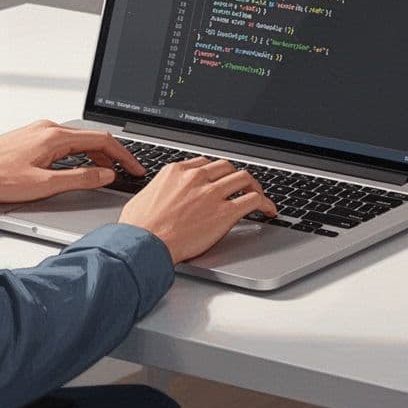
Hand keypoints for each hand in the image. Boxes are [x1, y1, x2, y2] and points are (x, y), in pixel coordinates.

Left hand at [0, 120, 145, 202]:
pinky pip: (65, 143)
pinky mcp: (31, 138)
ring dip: (96, 155)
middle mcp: (48, 128)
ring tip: (107, 173)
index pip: (102, 140)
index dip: (124, 155)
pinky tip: (79, 167)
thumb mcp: (44, 185)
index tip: (136, 168)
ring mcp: (39, 131)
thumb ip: (79, 179)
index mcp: (55, 136)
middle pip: (92, 138)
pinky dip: (80, 154)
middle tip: (128, 171)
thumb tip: (105, 175)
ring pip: (78, 140)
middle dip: (114, 155)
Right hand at [118, 157, 278, 264]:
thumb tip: (159, 197)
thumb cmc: (138, 228)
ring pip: (244, 178)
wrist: (143, 244)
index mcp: (176, 171)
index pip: (204, 163)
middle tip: (243, 187)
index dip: (216, 172)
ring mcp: (212, 193)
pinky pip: (253, 200)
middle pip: (227, 167)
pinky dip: (265, 203)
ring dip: (254, 186)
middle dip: (236, 176)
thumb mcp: (143, 198)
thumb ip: (158, 192)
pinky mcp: (225, 212)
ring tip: (259, 196)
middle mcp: (196, 177)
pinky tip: (268, 210)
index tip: (220, 179)